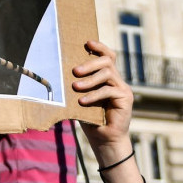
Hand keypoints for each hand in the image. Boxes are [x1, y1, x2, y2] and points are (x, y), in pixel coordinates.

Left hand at [71, 40, 132, 163]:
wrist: (105, 139)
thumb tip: (57, 76)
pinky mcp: (125, 98)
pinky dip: (94, 95)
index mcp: (107, 77)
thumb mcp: (81, 99)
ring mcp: (122, 88)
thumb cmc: (90, 119)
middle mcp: (117, 80)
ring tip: (75, 87)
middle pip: (107, 61)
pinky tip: (82, 101)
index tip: (87, 43)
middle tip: (74, 71)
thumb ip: (77, 87)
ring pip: (108, 73)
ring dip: (89, 79)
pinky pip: (108, 91)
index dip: (99, 47)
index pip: (107, 56)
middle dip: (89, 63)